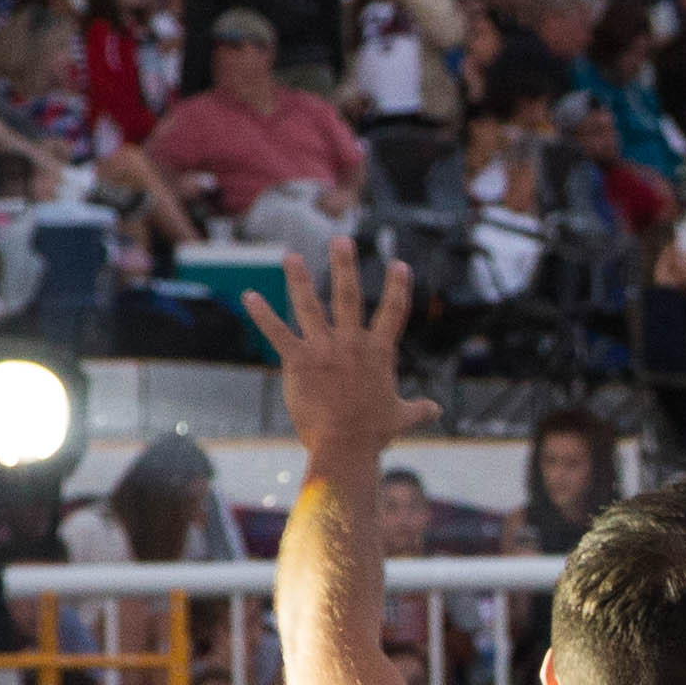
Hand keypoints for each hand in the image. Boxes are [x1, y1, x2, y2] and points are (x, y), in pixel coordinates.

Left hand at [244, 240, 438, 472]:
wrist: (345, 445)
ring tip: (291, 256)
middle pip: (349, 296)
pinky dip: (262, 315)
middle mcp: (352, 343)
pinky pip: (278, 333)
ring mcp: (324, 350)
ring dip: (299, 279)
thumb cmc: (374, 433)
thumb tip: (436, 411)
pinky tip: (249, 296)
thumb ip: (419, 409)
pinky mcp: (299, 362)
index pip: (393, 312)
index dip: (398, 287)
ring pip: (310, 306)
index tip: (399, 264)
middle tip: (341, 239)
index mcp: (379, 352)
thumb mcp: (402, 417)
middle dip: (345, 265)